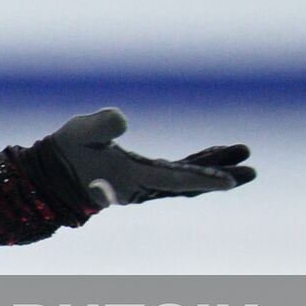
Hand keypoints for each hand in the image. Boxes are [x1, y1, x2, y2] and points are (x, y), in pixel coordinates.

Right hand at [47, 108, 255, 206]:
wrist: (54, 174)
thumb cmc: (67, 150)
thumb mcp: (79, 132)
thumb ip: (99, 125)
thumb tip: (122, 119)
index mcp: (130, 177)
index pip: (173, 179)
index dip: (202, 179)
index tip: (230, 180)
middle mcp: (143, 186)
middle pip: (189, 182)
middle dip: (220, 175)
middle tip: (250, 168)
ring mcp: (145, 184)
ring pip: (187, 179)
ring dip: (214, 169)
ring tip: (243, 159)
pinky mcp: (144, 178)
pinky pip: (178, 175)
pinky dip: (197, 166)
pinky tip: (213, 155)